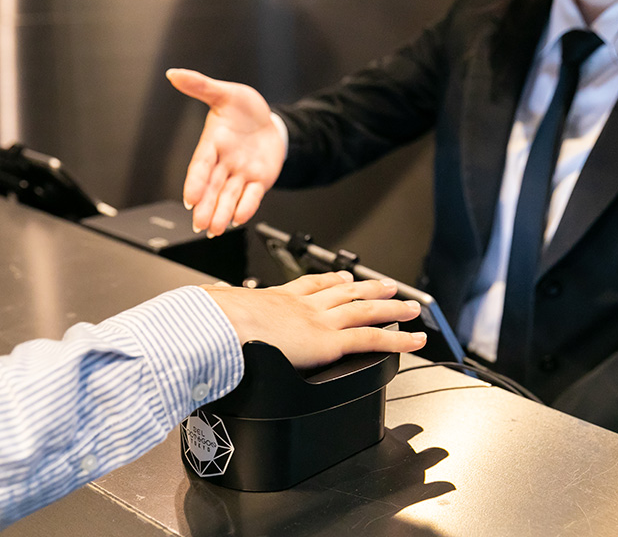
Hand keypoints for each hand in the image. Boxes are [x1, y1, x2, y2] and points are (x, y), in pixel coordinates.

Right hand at [166, 69, 285, 236]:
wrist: (270, 122)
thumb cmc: (244, 109)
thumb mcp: (225, 94)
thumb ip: (201, 86)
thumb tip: (174, 74)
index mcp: (212, 143)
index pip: (200, 165)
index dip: (195, 181)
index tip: (189, 197)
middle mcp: (224, 163)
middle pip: (212, 188)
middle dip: (206, 206)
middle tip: (198, 223)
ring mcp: (240, 174)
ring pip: (229, 197)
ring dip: (222, 213)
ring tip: (215, 229)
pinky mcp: (257, 182)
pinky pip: (251, 196)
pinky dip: (246, 207)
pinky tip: (239, 219)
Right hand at [203, 272, 426, 368]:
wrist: (222, 326)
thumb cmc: (214, 321)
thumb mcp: (215, 308)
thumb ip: (216, 305)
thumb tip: (203, 301)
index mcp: (276, 299)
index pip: (309, 285)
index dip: (329, 281)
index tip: (340, 277)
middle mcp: (303, 306)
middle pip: (344, 293)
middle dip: (367, 288)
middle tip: (385, 285)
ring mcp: (320, 321)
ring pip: (365, 311)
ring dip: (391, 309)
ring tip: (409, 308)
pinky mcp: (330, 341)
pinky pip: (372, 339)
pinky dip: (398, 340)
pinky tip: (414, 340)